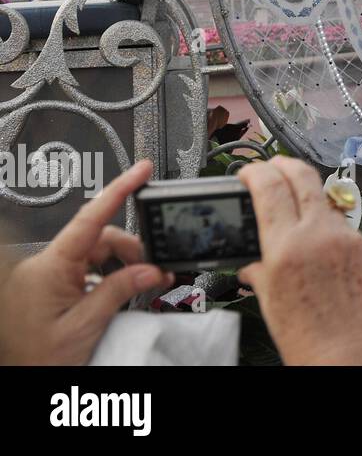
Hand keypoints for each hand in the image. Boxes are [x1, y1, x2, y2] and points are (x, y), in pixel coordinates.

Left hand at [0, 159, 172, 364]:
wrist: (17, 379)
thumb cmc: (36, 359)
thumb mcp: (84, 325)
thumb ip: (118, 291)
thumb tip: (150, 270)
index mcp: (48, 269)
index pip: (89, 218)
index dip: (118, 190)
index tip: (141, 172)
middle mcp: (44, 266)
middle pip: (100, 238)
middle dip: (131, 250)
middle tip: (154, 270)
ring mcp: (46, 276)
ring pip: (95, 253)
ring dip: (122, 265)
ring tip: (139, 285)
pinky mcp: (50, 286)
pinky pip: (86, 268)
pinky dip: (108, 275)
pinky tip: (118, 291)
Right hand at [237, 158, 361, 365]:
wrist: (352, 357)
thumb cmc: (310, 340)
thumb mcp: (270, 302)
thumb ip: (259, 272)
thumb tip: (250, 264)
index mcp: (287, 247)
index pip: (270, 186)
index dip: (256, 171)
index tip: (248, 172)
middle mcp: (319, 235)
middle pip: (302, 175)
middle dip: (283, 165)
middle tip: (272, 168)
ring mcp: (346, 238)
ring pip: (323, 199)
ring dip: (306, 196)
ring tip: (293, 208)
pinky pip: (342, 224)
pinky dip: (326, 224)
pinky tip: (318, 242)